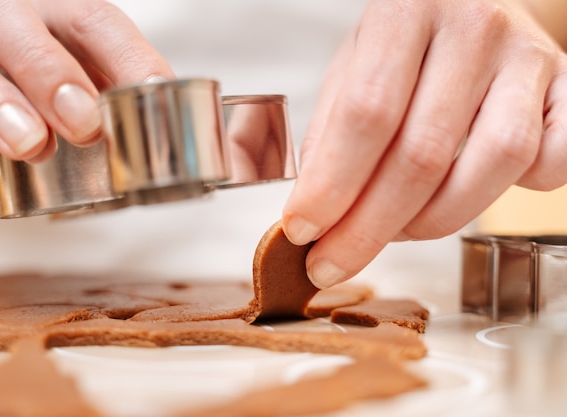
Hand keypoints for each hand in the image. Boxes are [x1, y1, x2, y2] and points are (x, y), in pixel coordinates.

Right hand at [0, 0, 172, 183]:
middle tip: (81, 124)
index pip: (94, 21)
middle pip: (15, 25)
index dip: (127, 59)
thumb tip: (161, 134)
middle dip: (49, 74)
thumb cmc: (41, 69)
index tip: (152, 98)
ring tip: (29, 145)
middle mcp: (0, 13)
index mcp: (55, 9)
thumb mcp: (82, 68)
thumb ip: (112, 92)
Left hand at [282, 0, 566, 287]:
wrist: (474, 4)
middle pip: (422, 153)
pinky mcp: (566, 88)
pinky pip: (553, 162)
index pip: (366, 115)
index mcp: (406, 11)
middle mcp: (474, 28)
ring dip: (432, 221)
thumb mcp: (352, 66)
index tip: (302, 231)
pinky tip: (466, 195)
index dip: (331, 186)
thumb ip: (330, 132)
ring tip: (394, 231)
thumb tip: (313, 210)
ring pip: (493, 164)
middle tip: (333, 262)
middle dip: (368, 229)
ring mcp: (528, 58)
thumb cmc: (406, 41)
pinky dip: (512, 196)